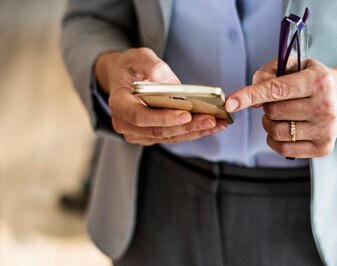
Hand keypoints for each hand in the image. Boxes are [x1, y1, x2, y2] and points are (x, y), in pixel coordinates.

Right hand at [94, 48, 226, 145]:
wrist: (122, 79)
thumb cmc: (130, 67)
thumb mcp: (138, 57)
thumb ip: (152, 66)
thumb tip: (169, 82)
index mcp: (119, 104)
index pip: (140, 116)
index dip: (164, 118)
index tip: (186, 114)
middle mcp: (125, 124)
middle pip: (159, 131)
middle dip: (187, 127)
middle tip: (211, 119)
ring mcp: (137, 133)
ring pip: (168, 137)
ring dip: (194, 132)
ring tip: (217, 124)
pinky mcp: (149, 137)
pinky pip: (172, 137)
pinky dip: (191, 132)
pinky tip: (210, 126)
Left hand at [225, 59, 336, 157]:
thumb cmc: (313, 80)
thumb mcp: (295, 65)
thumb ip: (268, 74)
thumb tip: (252, 101)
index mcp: (318, 81)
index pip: (276, 90)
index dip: (250, 95)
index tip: (230, 102)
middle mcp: (325, 106)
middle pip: (273, 112)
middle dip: (266, 107)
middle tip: (276, 102)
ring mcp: (325, 129)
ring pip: (276, 132)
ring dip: (269, 124)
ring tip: (281, 115)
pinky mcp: (323, 147)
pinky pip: (283, 149)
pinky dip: (275, 140)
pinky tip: (284, 129)